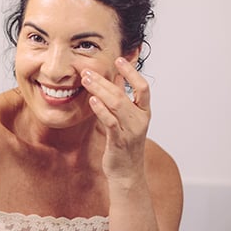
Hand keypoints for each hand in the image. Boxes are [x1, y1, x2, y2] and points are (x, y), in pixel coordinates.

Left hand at [81, 57, 150, 186]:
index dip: (132, 72)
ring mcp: (131, 131)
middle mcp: (141, 120)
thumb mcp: (126, 117)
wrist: (127, 172)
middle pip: (123, 94)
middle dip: (104, 80)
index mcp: (144, 112)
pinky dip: (101, 110)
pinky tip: (92, 100)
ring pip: (117, 105)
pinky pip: (110, 122)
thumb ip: (123, 96)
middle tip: (87, 70)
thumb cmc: (125, 142)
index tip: (119, 58)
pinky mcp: (119, 141)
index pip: (143, 88)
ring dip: (99, 90)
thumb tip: (118, 75)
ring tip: (86, 80)